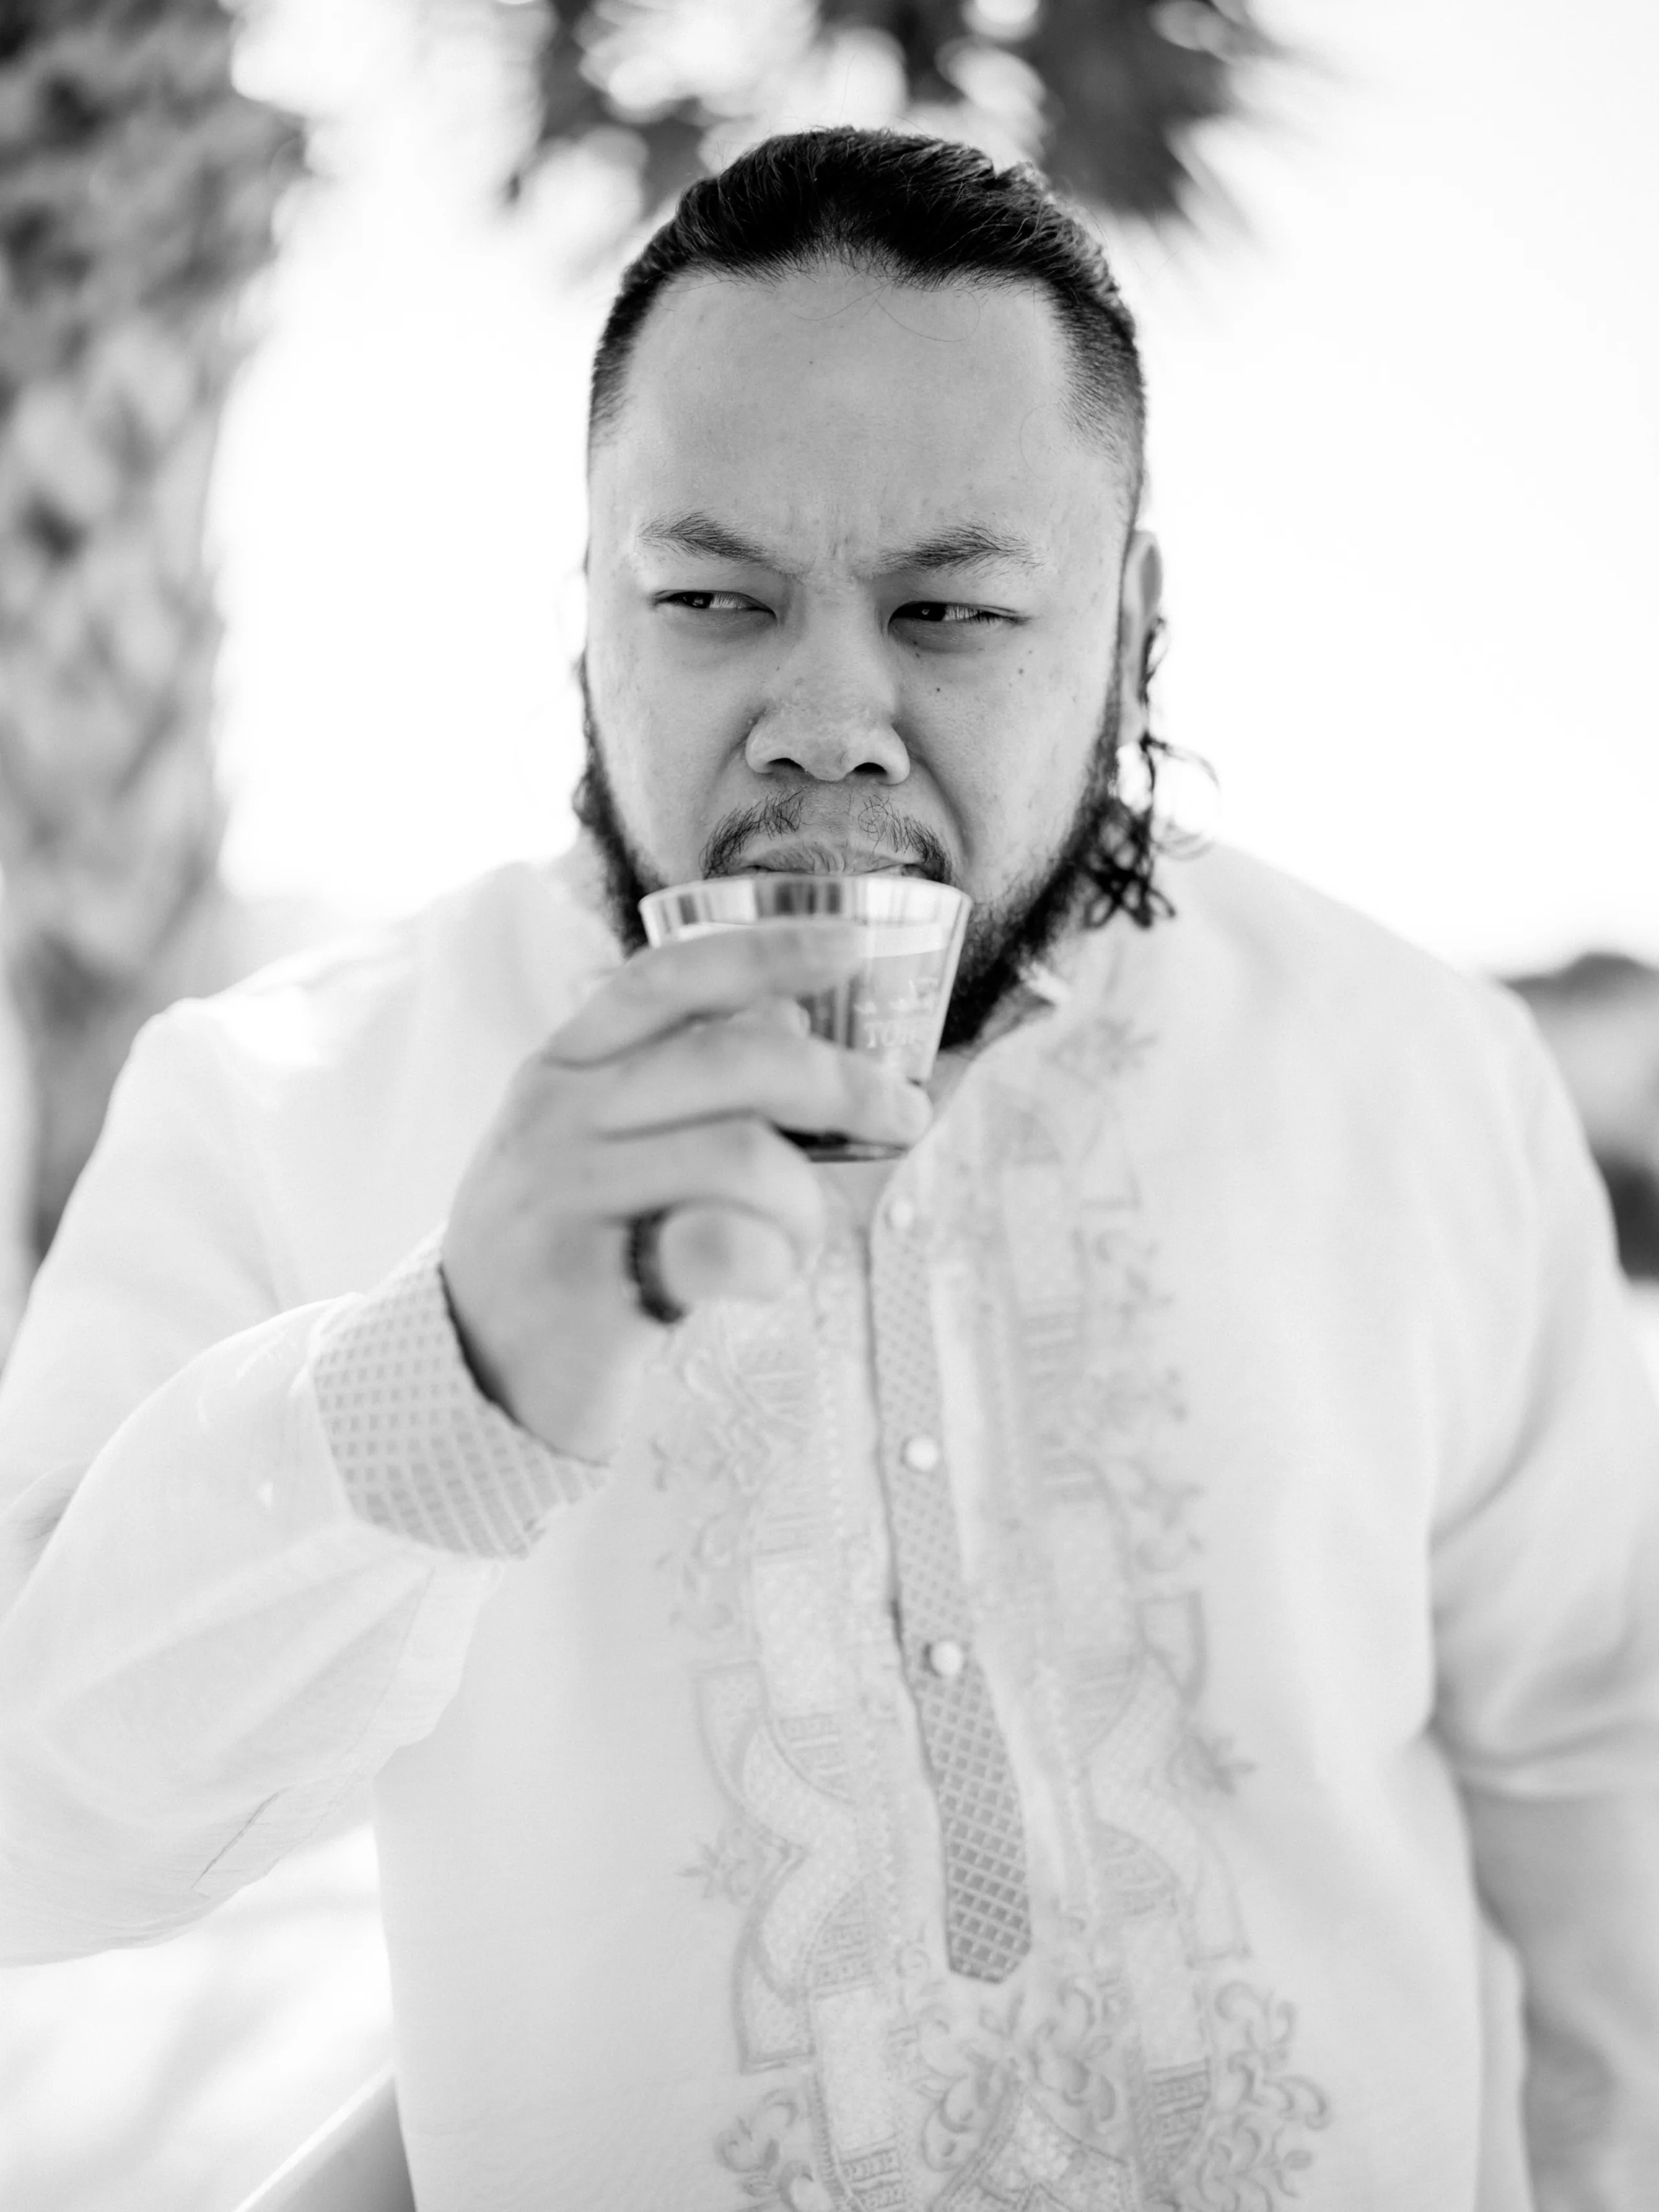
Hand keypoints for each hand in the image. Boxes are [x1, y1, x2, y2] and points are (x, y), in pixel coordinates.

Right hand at [441, 922, 930, 1456]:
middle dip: (845, 1083)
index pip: (668, 979)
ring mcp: (562, 1198)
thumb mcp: (604, 1149)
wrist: (474, 1379)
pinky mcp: (585, 1283)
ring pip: (747, 1158)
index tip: (851, 944)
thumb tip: (790, 1019)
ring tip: (792, 1246)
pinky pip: (724, 1246)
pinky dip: (771, 1262)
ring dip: (804, 1207)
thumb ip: (682, 1088)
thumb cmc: (573, 1253)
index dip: (764, 952)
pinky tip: (760, 1280)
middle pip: (736, 1061)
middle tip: (904, 1116)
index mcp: (563, 1069)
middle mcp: (554, 1118)